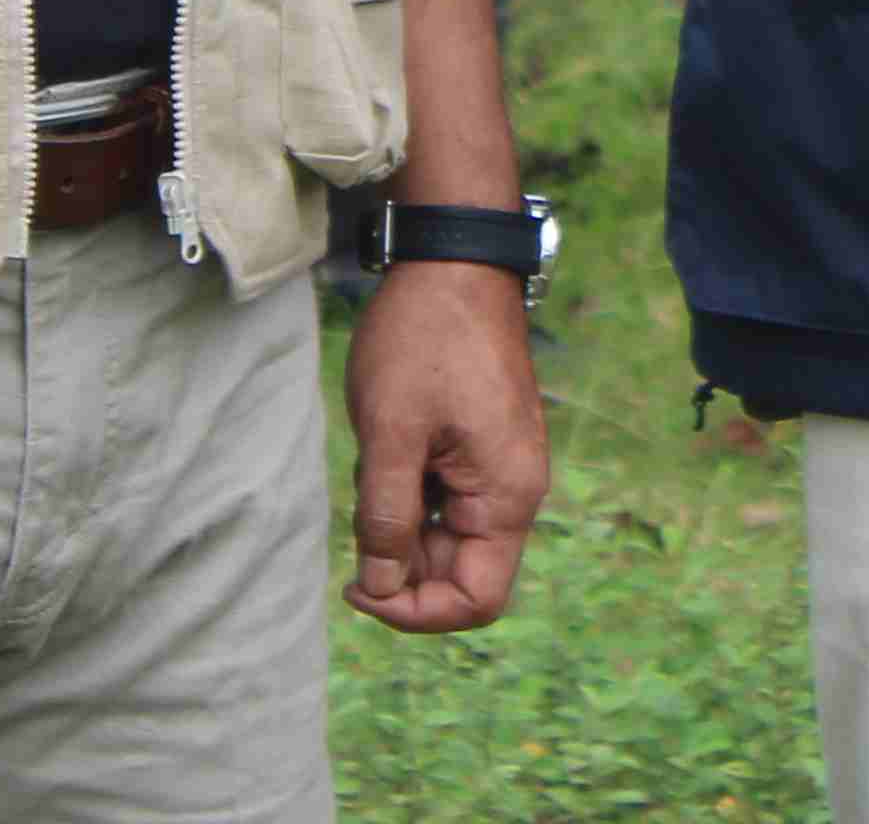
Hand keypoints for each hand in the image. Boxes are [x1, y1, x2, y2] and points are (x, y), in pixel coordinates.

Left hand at [342, 252, 545, 635]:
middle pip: (462, 572)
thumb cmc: (425, 339)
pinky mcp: (483, 444)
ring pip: (448, 535)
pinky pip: (447, 498)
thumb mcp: (391, 433)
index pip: (476, 599)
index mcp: (507, 496)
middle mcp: (515, 490)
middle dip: (402, 565)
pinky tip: (383, 456)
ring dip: (401, 525)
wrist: (454, 257)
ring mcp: (501, 466)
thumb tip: (380, 587)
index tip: (358, 586)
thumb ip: (386, 518)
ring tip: (370, 472)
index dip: (415, 611)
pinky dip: (410, 495)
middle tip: (352, 528)